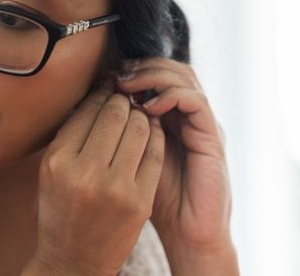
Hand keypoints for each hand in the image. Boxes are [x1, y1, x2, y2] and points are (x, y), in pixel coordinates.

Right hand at [31, 85, 165, 275]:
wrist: (74, 260)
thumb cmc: (60, 209)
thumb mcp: (51, 170)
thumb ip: (71, 134)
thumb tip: (98, 94)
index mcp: (58, 162)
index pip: (87, 111)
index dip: (100, 95)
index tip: (107, 90)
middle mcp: (85, 174)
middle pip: (115, 115)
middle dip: (122, 101)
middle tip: (125, 99)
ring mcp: (116, 189)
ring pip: (139, 128)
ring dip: (140, 115)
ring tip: (137, 113)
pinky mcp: (140, 202)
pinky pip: (154, 153)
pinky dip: (154, 135)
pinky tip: (151, 131)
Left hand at [116, 58, 236, 271]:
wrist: (187, 232)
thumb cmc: (153, 197)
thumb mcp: (129, 157)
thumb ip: (118, 132)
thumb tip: (87, 103)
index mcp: (171, 115)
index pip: (155, 73)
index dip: (131, 69)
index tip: (104, 75)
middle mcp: (189, 114)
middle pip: (170, 68)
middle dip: (141, 67)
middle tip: (115, 75)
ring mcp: (202, 123)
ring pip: (184, 77)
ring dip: (153, 76)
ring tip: (127, 86)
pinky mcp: (212, 137)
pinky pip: (195, 102)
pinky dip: (171, 96)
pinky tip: (148, 107)